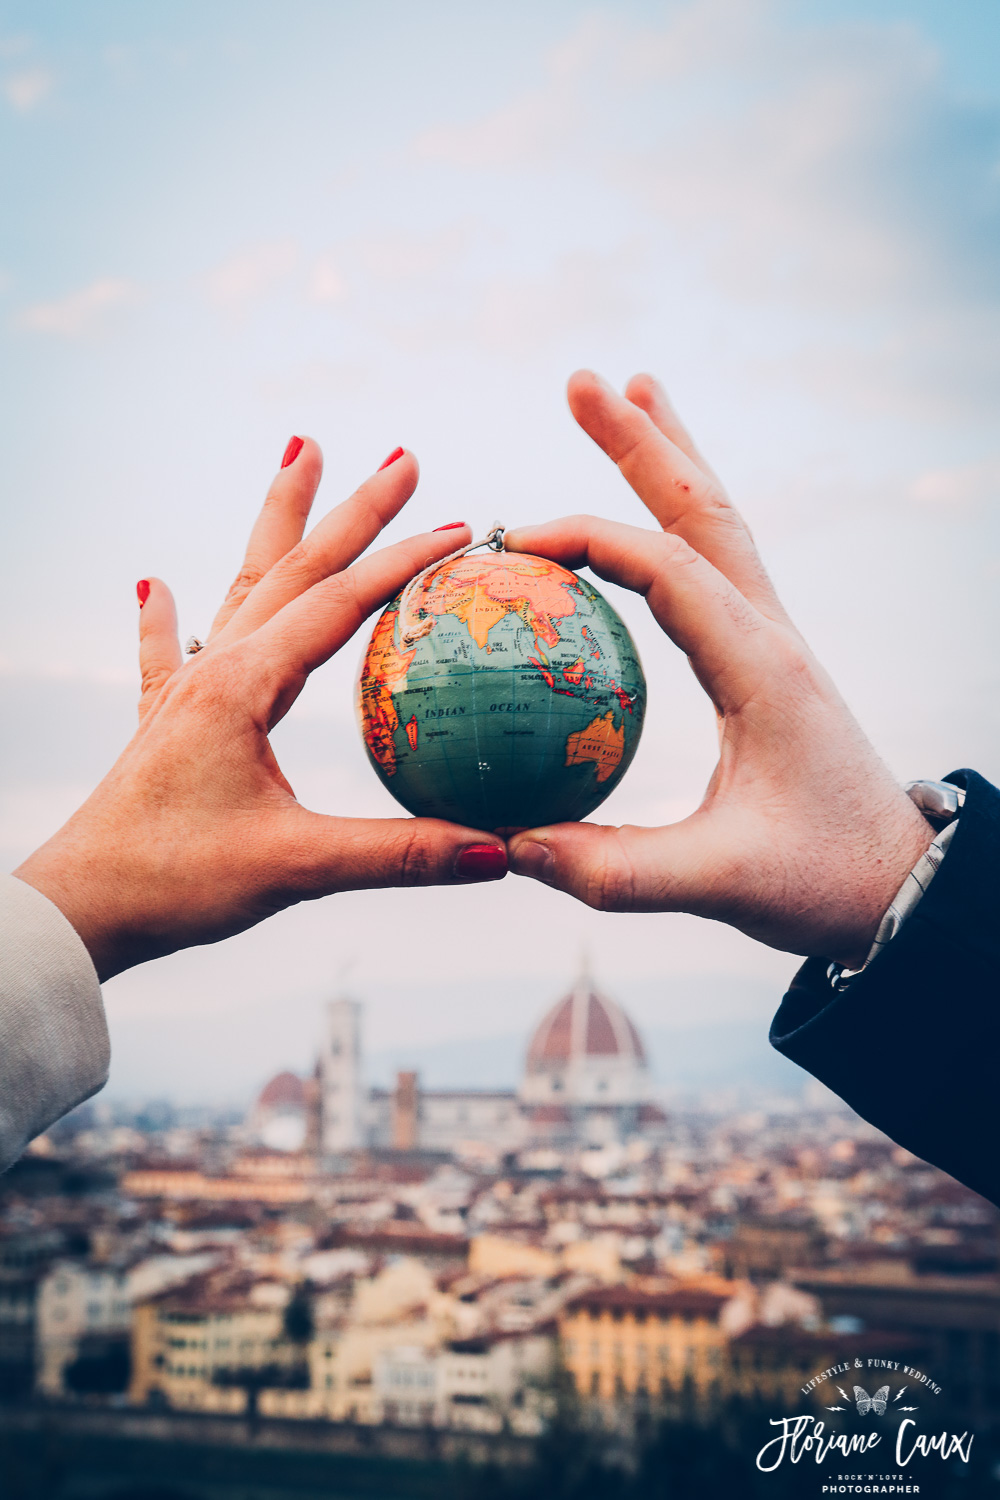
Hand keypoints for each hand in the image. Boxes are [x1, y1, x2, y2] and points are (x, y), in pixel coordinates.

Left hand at [16, 441, 504, 980]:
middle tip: (403, 457)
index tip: (460, 527)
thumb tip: (501, 852)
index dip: (404, 562)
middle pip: (296, 570)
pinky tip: (152, 586)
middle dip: (352, 509)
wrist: (80, 910)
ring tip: (298, 455)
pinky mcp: (163, 726)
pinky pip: (168, 654)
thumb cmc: (176, 882)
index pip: (340, 604)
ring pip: (243, 588)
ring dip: (279, 523)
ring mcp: (184, 693)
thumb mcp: (298, 867)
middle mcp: (215, 672)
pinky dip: (166, 617)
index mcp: (244, 686)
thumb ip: (400, 853)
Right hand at [505, 371, 932, 966]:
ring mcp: (773, 640)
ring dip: (672, 457)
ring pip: (718, 524)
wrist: (902, 886)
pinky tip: (655, 508)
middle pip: (703, 511)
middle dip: (643, 441)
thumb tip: (511, 847)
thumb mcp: (718, 883)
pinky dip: (680, 518)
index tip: (514, 540)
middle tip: (585, 378)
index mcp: (760, 668)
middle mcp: (770, 635)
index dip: (590, 540)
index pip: (669, 570)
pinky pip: (717, 567)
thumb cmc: (823, 881)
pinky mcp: (767, 659)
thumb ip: (613, 869)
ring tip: (633, 391)